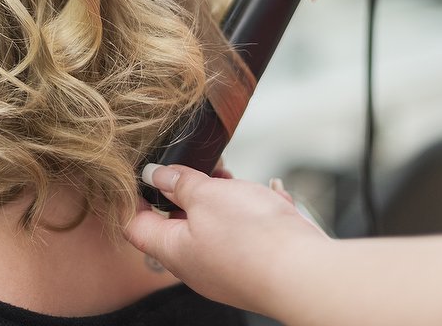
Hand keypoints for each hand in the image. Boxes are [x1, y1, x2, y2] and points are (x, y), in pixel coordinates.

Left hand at [126, 164, 328, 316]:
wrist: (307, 274)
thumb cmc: (254, 239)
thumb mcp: (207, 195)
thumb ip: (179, 183)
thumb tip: (154, 175)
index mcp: (174, 250)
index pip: (136, 225)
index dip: (134, 197)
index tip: (143, 173)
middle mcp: (196, 266)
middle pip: (177, 224)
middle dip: (187, 191)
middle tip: (198, 168)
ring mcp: (225, 269)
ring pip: (212, 226)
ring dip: (220, 199)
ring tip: (233, 179)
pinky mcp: (253, 266)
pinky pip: (242, 235)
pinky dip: (248, 213)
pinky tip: (266, 199)